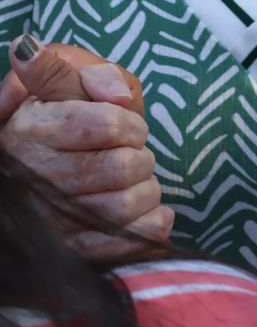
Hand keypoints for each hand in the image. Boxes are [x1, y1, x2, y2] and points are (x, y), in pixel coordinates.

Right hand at [0, 37, 172, 259]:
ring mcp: (51, 217)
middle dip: (141, 157)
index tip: (132, 126)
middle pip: (119, 168)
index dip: (132, 124)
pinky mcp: (69, 248)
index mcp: (34, 129)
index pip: (106, 125)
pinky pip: (123, 243)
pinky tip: (152, 211)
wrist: (36, 158)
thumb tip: (120, 94)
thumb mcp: (71, 83)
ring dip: (147, 190)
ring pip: (124, 206)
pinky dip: (151, 225)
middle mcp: (37, 175)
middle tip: (134, 155)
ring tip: (137, 181)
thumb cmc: (64, 112)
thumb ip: (96, 78)